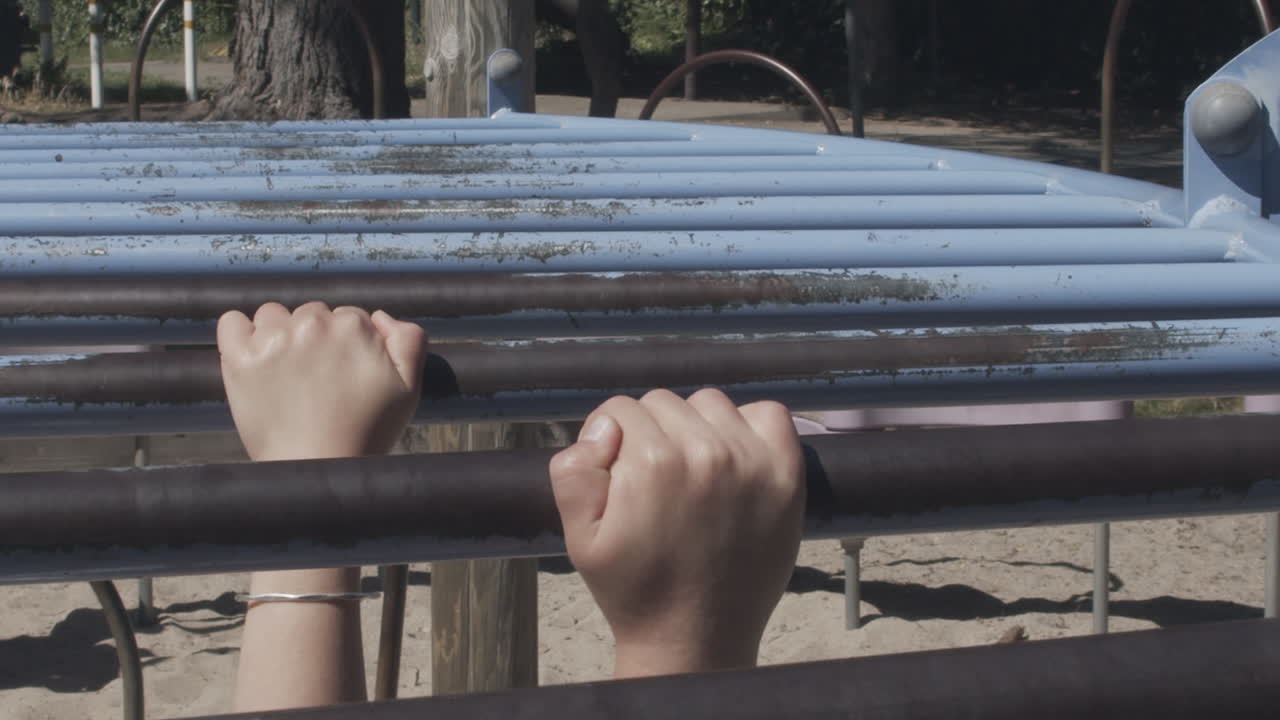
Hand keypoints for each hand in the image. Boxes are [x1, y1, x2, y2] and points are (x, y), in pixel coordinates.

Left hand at [217, 302, 426, 461]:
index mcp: (353, 325)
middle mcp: (311, 324)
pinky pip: (231, 322)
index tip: (344, 373)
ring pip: (274, 315)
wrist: (316, 469)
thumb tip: (379, 316)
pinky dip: (240, 333)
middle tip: (317, 378)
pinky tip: (254, 356)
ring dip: (279, 334)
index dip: (348, 346)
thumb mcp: (409, 387)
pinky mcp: (240, 357)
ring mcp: (272, 339)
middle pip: (311, 314)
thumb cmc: (366, 433)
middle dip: (315, 338)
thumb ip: (409, 341)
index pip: (347, 317)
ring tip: (287, 372)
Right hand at [549, 388, 804, 676]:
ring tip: (691, 472)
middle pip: (663, 403)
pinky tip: (733, 459)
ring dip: (696, 426)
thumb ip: (573, 470)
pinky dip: (750, 425)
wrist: (693, 638)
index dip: (612, 441)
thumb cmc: (634, 589)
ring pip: (710, 404)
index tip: (619, 476)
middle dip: (650, 433)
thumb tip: (605, 427)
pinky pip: (769, 414)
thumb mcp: (579, 536)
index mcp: (652, 462)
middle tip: (654, 483)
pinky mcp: (786, 476)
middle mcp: (706, 452)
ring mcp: (752, 462)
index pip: (621, 410)